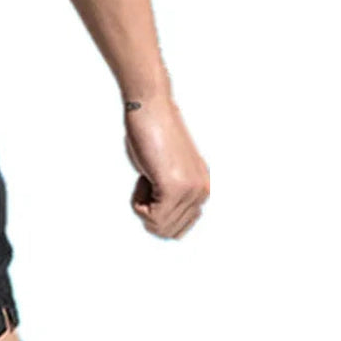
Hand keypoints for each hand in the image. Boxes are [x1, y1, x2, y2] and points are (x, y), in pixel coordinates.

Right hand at [123, 95, 209, 238]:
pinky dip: (138, 201)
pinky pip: (151, 216)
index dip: (156, 213)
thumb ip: (170, 192)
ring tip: (147, 177)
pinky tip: (145, 176)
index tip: (153, 184)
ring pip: (159, 226)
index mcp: (203, 188)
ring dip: (143, 207)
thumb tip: (159, 221)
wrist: (150, 109)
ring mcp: (191, 191)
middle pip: (168, 232)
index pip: (179, 228)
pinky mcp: (175, 188)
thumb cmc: (151, 133)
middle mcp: (202, 192)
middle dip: (149, 213)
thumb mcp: (166, 169)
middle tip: (148, 181)